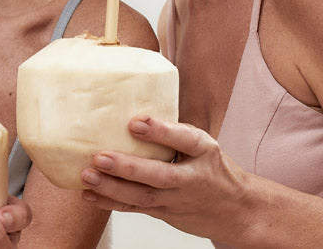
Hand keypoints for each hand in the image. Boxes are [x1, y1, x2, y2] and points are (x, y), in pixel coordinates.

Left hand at [79, 116, 249, 241]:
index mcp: (204, 151)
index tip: (135, 122)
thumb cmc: (212, 169)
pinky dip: (111, 203)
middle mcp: (191, 177)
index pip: (185, 139)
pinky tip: (90, 195)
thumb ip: (174, 132)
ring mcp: (176, 199)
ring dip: (112, 187)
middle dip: (128, 168)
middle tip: (100, 157)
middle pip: (159, 174)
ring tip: (88, 176)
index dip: (160, 131)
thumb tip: (133, 110)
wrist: (235, 210)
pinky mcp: (164, 212)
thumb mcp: (204, 145)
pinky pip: (136, 209)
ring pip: (143, 196)